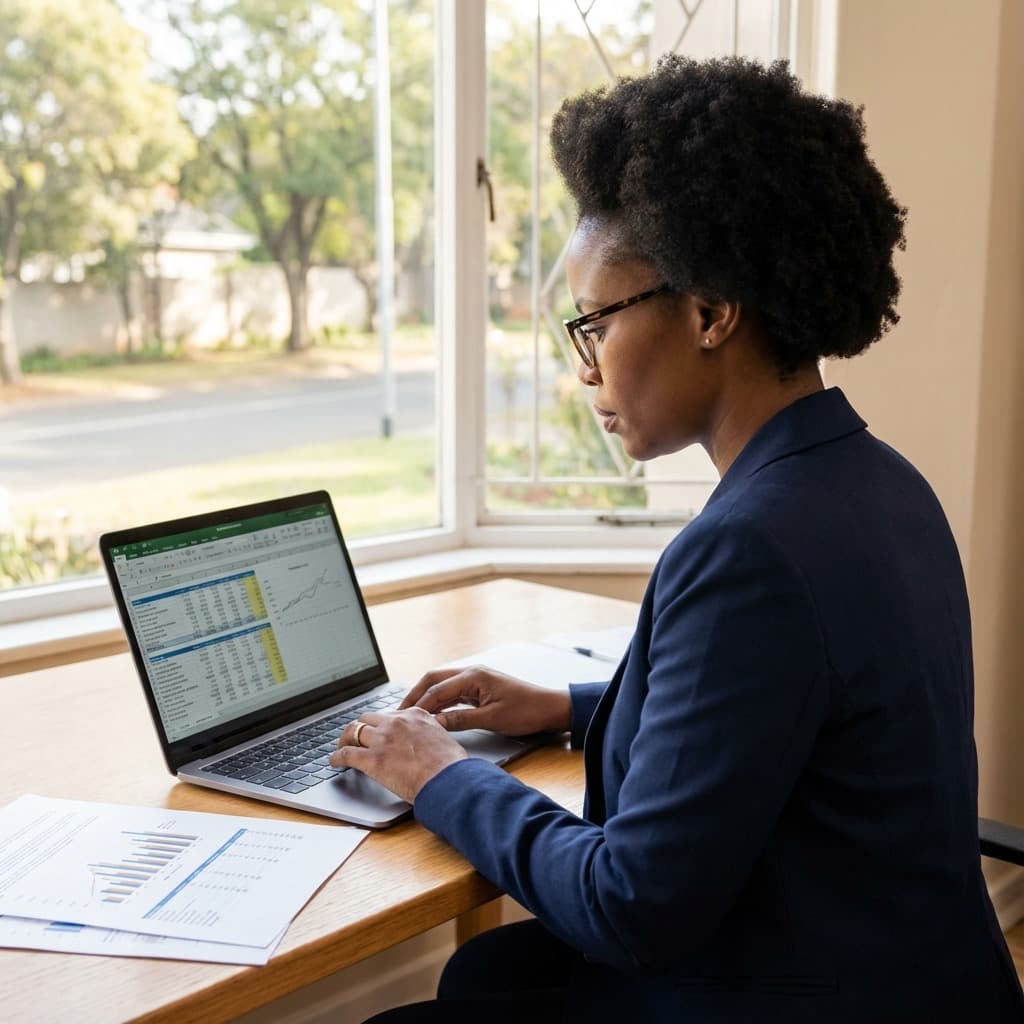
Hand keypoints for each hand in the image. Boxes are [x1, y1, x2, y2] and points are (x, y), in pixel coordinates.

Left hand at [329, 708, 467, 802]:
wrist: (448, 779)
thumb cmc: (451, 765)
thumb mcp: (444, 738)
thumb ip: (431, 735)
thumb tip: (429, 743)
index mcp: (414, 715)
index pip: (389, 714)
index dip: (380, 724)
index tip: (378, 730)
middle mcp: (396, 722)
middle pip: (368, 718)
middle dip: (360, 727)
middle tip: (357, 737)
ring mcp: (382, 740)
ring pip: (353, 731)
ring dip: (345, 739)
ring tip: (342, 746)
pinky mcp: (372, 759)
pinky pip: (346, 754)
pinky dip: (336, 757)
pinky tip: (334, 762)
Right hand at [399, 665, 571, 736]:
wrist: (550, 708)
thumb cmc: (527, 711)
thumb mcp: (492, 719)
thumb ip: (461, 720)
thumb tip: (435, 724)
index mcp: (474, 675)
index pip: (437, 689)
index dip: (419, 705)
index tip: (404, 719)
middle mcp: (472, 673)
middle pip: (433, 679)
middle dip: (414, 695)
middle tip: (398, 713)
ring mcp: (475, 679)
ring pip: (441, 685)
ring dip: (426, 698)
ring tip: (410, 715)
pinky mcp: (479, 689)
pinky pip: (452, 693)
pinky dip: (439, 702)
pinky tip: (432, 715)